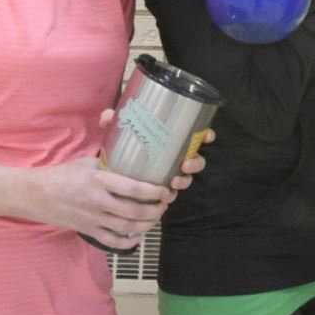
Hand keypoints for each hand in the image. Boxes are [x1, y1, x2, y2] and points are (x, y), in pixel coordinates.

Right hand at [26, 157, 174, 250]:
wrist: (34, 195)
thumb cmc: (61, 175)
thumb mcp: (86, 162)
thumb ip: (109, 165)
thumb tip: (131, 163)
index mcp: (99, 180)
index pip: (134, 188)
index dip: (154, 192)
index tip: (165, 189)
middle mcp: (98, 202)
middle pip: (135, 211)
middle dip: (156, 210)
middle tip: (165, 204)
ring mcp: (92, 219)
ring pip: (127, 227)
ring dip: (147, 224)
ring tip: (156, 217)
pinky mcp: (87, 231)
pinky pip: (112, 241)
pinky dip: (129, 242)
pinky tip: (138, 236)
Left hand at [99, 109, 213, 192]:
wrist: (112, 168)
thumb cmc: (124, 143)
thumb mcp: (120, 129)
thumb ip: (114, 121)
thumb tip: (107, 118)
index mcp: (172, 138)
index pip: (195, 135)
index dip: (206, 135)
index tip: (207, 136)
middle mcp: (176, 155)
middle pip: (196, 158)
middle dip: (196, 162)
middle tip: (186, 164)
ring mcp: (170, 172)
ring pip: (187, 178)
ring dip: (185, 180)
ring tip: (174, 182)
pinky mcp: (161, 187)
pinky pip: (172, 193)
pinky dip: (171, 195)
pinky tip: (165, 197)